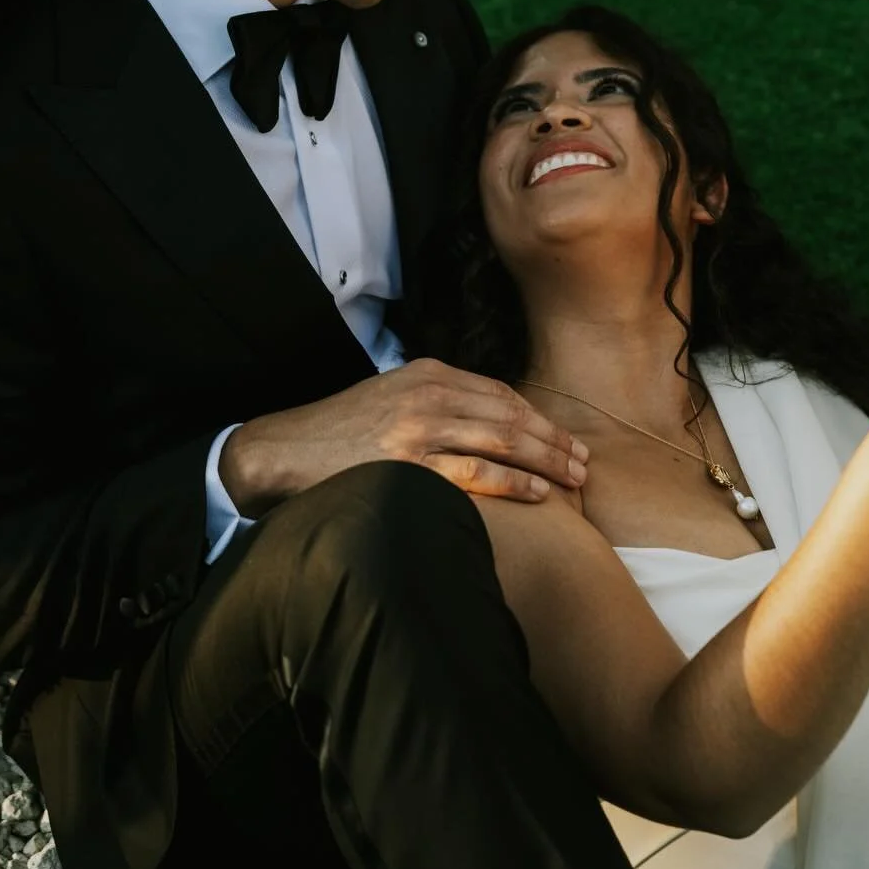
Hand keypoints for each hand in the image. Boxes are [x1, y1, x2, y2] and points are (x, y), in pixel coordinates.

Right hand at [220, 358, 590, 513]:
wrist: (284, 451)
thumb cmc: (338, 431)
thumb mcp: (391, 395)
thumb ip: (436, 401)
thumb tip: (484, 424)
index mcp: (429, 374)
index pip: (501, 394)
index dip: (541, 419)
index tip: (565, 439)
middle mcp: (430, 395)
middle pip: (512, 417)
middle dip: (555, 440)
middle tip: (584, 464)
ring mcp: (421, 429)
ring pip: (504, 442)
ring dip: (547, 462)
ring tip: (574, 480)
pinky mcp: (410, 465)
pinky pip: (476, 472)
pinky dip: (514, 483)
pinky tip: (539, 494)